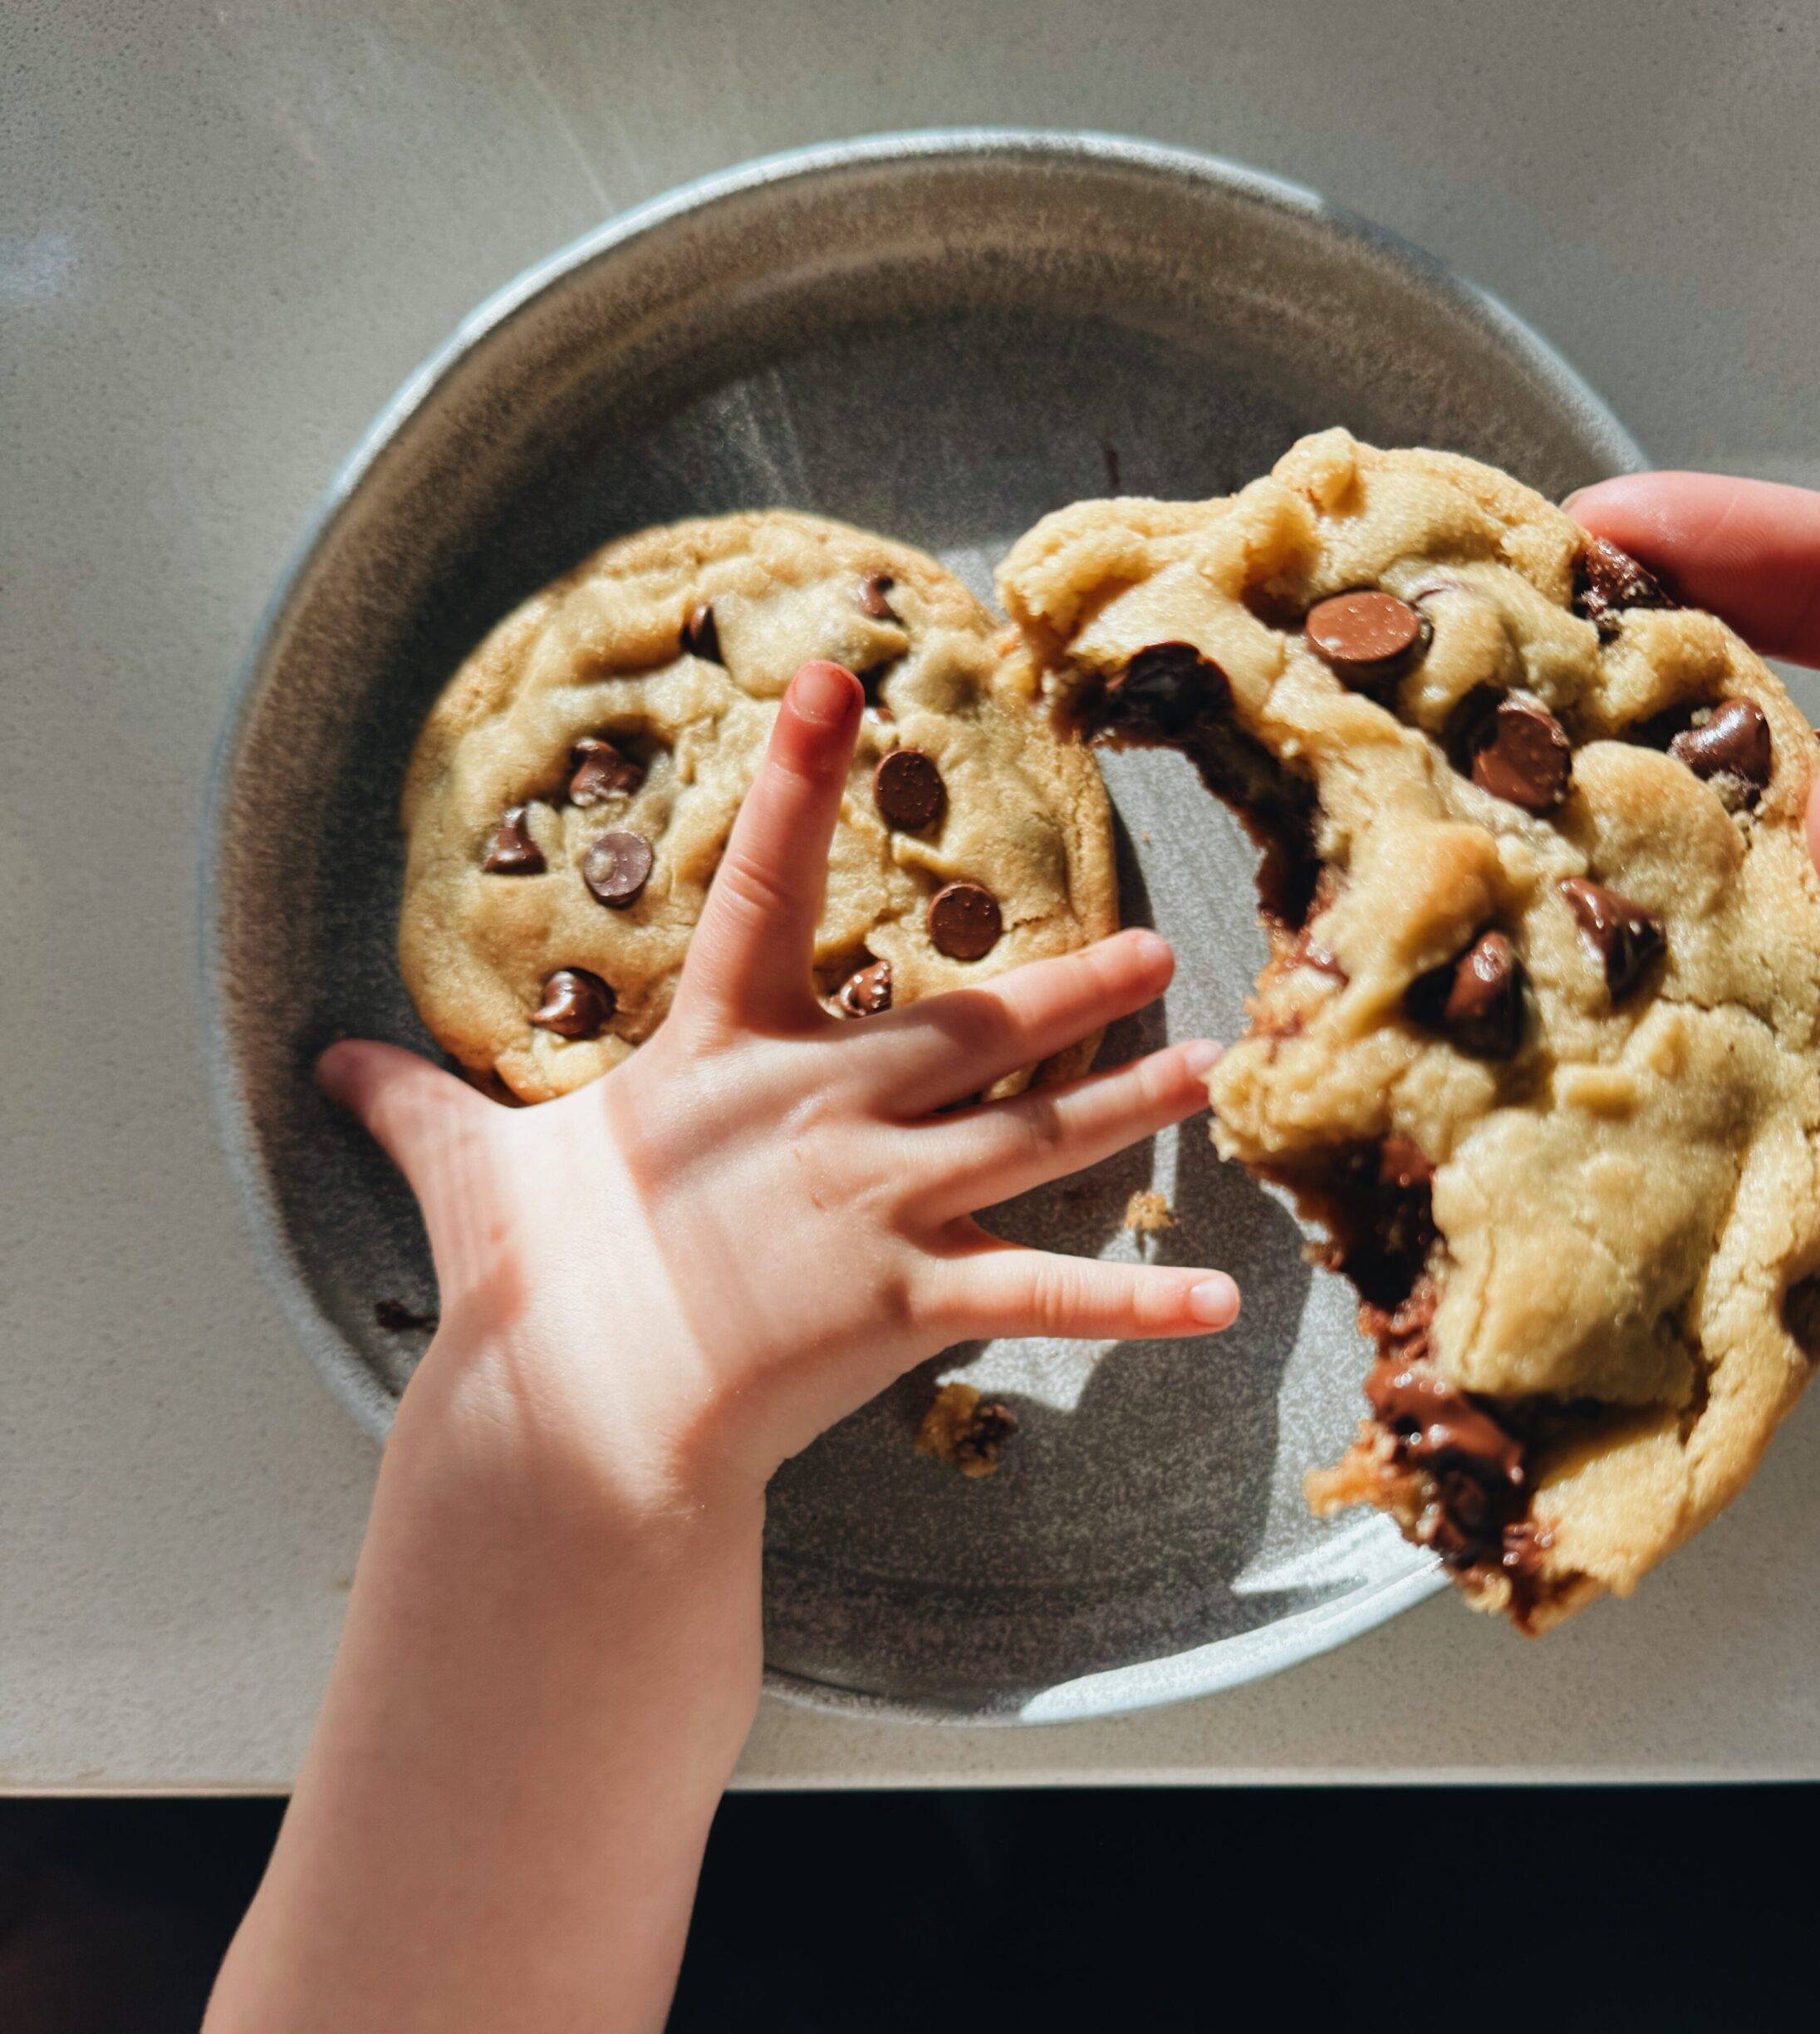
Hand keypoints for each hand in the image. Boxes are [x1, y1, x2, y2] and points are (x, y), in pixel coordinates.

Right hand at [318, 658, 1237, 1510]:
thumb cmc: (535, 1289)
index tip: (834, 676)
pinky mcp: (909, 1298)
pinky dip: (1136, 1306)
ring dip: (1126, 1103)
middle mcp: (821, 1107)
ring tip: (1201, 1067)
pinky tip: (1222, 1305)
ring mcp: (878, 1200)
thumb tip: (324, 1059)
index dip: (792, 773)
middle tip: (1154, 944)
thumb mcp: (477, 1174)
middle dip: (1068, 986)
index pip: (756, 881)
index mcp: (724, 1056)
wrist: (575, 1416)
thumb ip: (422, 1104)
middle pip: (971, 1025)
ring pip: (1034, 1135)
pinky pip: (1044, 1299)